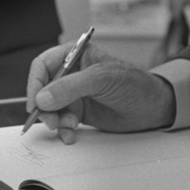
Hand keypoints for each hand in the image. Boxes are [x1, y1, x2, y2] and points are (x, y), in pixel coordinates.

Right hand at [27, 40, 176, 143]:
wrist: (154, 108)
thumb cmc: (135, 84)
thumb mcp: (102, 80)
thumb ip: (70, 87)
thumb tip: (43, 97)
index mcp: (75, 55)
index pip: (43, 65)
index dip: (35, 84)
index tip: (35, 103)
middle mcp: (72, 73)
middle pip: (43, 89)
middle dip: (45, 107)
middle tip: (52, 121)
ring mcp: (75, 93)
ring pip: (50, 108)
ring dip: (54, 121)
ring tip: (68, 128)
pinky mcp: (79, 111)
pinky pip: (60, 121)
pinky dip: (62, 130)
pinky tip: (71, 135)